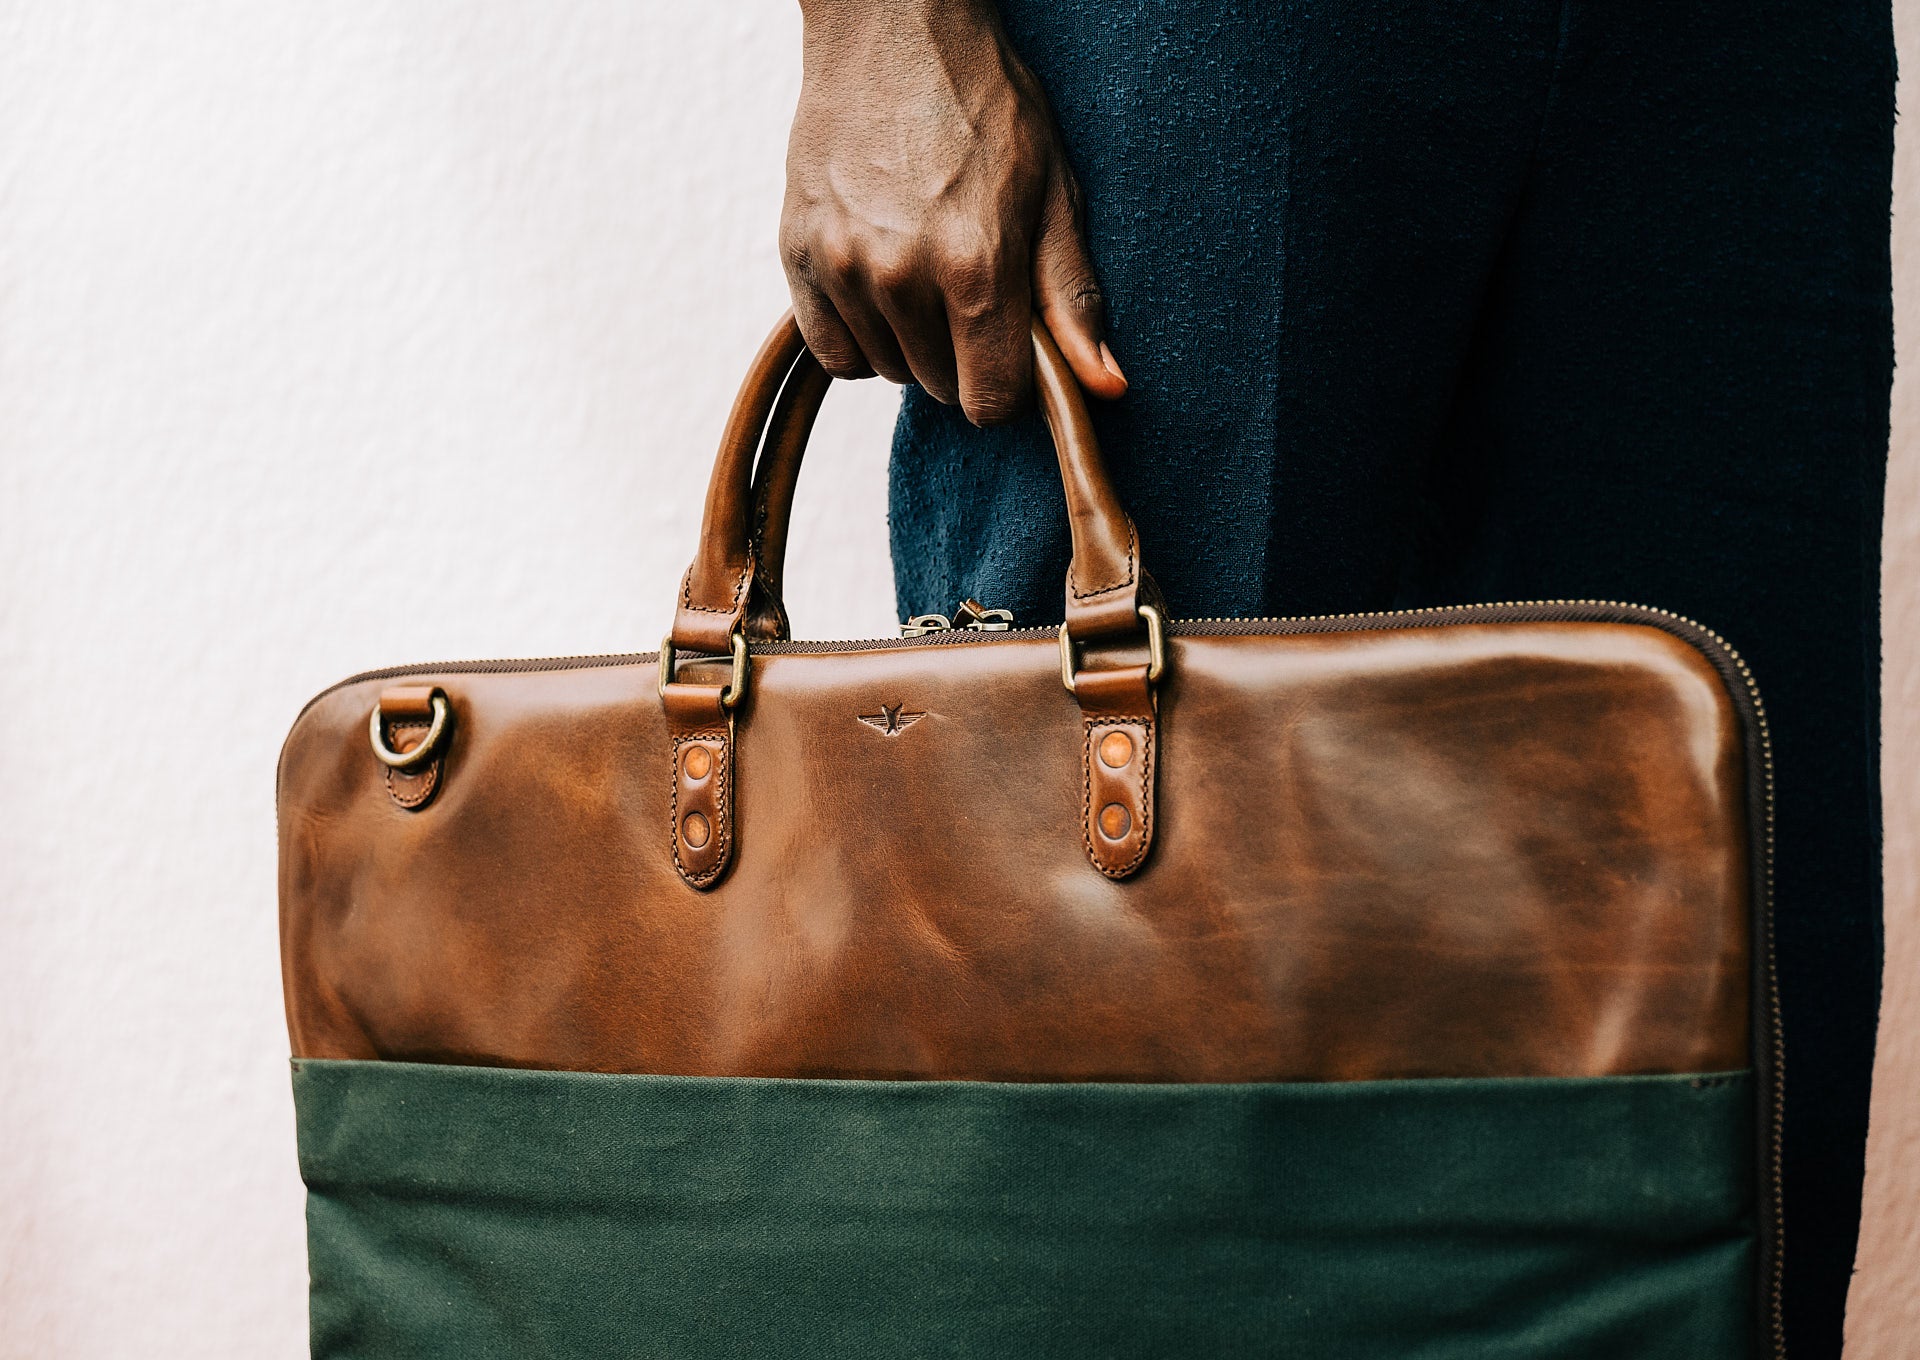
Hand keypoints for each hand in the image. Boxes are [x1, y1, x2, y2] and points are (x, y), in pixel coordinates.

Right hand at [782, 0, 1126, 424]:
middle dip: (964, 356)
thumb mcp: (1052, 193)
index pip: (990, 402)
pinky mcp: (797, 254)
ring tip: (925, 270)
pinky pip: (834, 353)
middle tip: (970, 287)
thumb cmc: (984, 104)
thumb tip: (1103, 387)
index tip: (1012, 348)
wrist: (893, 29)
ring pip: (889, 370)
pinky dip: (861, 336)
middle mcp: (902, 274)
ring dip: (913, 342)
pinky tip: (882, 285)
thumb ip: (1071, 298)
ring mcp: (841, 265)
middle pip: (940, 388)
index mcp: (977, 264)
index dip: (1009, 386)